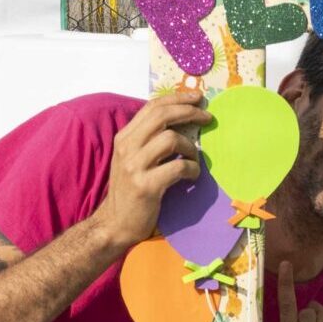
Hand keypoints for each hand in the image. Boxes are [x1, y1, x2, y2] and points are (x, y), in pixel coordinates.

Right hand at [90, 91, 208, 251]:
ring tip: (193, 158)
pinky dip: (192, 169)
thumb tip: (181, 120)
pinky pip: (178, 167)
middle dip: (189, 112)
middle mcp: (126, 148)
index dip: (177, 98)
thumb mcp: (133, 159)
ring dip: (190, 147)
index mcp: (124, 138)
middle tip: (207, 117)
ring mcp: (135, 167)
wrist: (115, 224)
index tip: (197, 98)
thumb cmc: (130, 191)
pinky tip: (192, 175)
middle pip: (162, 116)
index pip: (152, 107)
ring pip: (170, 139)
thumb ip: (149, 139)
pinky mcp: (146, 186)